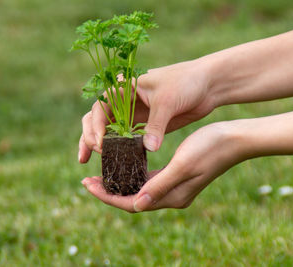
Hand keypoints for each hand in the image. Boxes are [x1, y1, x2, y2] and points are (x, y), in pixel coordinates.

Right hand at [79, 59, 216, 162]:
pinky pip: (125, 139)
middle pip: (96, 119)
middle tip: (85, 157)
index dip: (95, 126)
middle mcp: (124, 101)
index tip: (100, 144)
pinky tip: (112, 162)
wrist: (207, 84)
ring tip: (85, 161)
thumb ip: (156, 125)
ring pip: (108, 130)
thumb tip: (148, 148)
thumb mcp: (168, 101)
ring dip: (96, 144)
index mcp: (124, 87)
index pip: (99, 107)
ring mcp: (133, 114)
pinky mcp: (144, 125)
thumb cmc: (186, 82)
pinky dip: (117, 149)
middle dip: (87, 137)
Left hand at [81, 121, 245, 211]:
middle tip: (87, 180)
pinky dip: (132, 175)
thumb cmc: (209, 148)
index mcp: (172, 196)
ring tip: (100, 174)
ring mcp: (173, 186)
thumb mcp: (183, 165)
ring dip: (118, 183)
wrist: (233, 139)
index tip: (87, 184)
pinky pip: (147, 179)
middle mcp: (171, 196)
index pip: (131, 203)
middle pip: (132, 199)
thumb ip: (159, 186)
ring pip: (138, 189)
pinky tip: (121, 165)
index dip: (107, 196)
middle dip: (108, 191)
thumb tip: (135, 205)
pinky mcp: (175, 175)